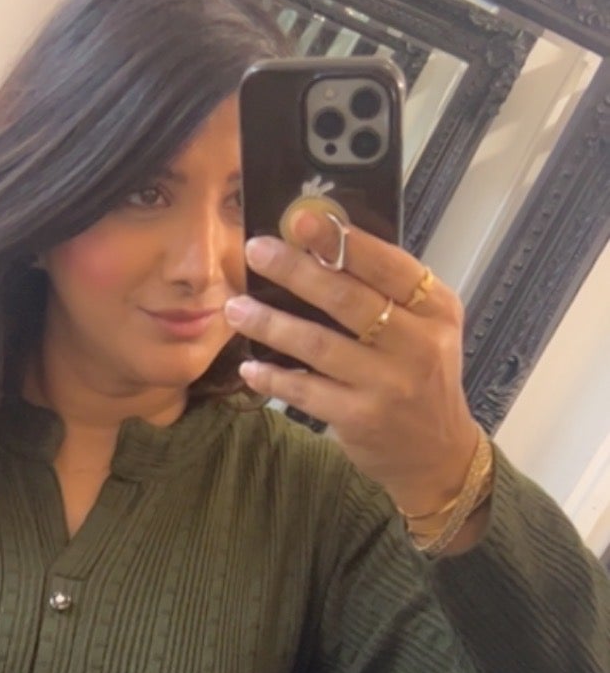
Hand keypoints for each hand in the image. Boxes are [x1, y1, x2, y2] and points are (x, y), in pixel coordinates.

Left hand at [224, 212, 480, 519]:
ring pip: (319, 344)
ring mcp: (388, 384)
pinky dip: (274, 377)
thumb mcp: (426, 329)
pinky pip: (306, 390)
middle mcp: (417, 344)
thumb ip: (389, 294)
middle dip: (296, 271)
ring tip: (236, 308)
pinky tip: (249, 366)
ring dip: (271, 324)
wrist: (436, 453)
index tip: (302, 219)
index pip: (388, 265)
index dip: (343, 241)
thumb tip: (323, 247)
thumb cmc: (422, 378)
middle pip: (348, 299)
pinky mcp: (361, 418)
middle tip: (256, 251)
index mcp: (435, 309)